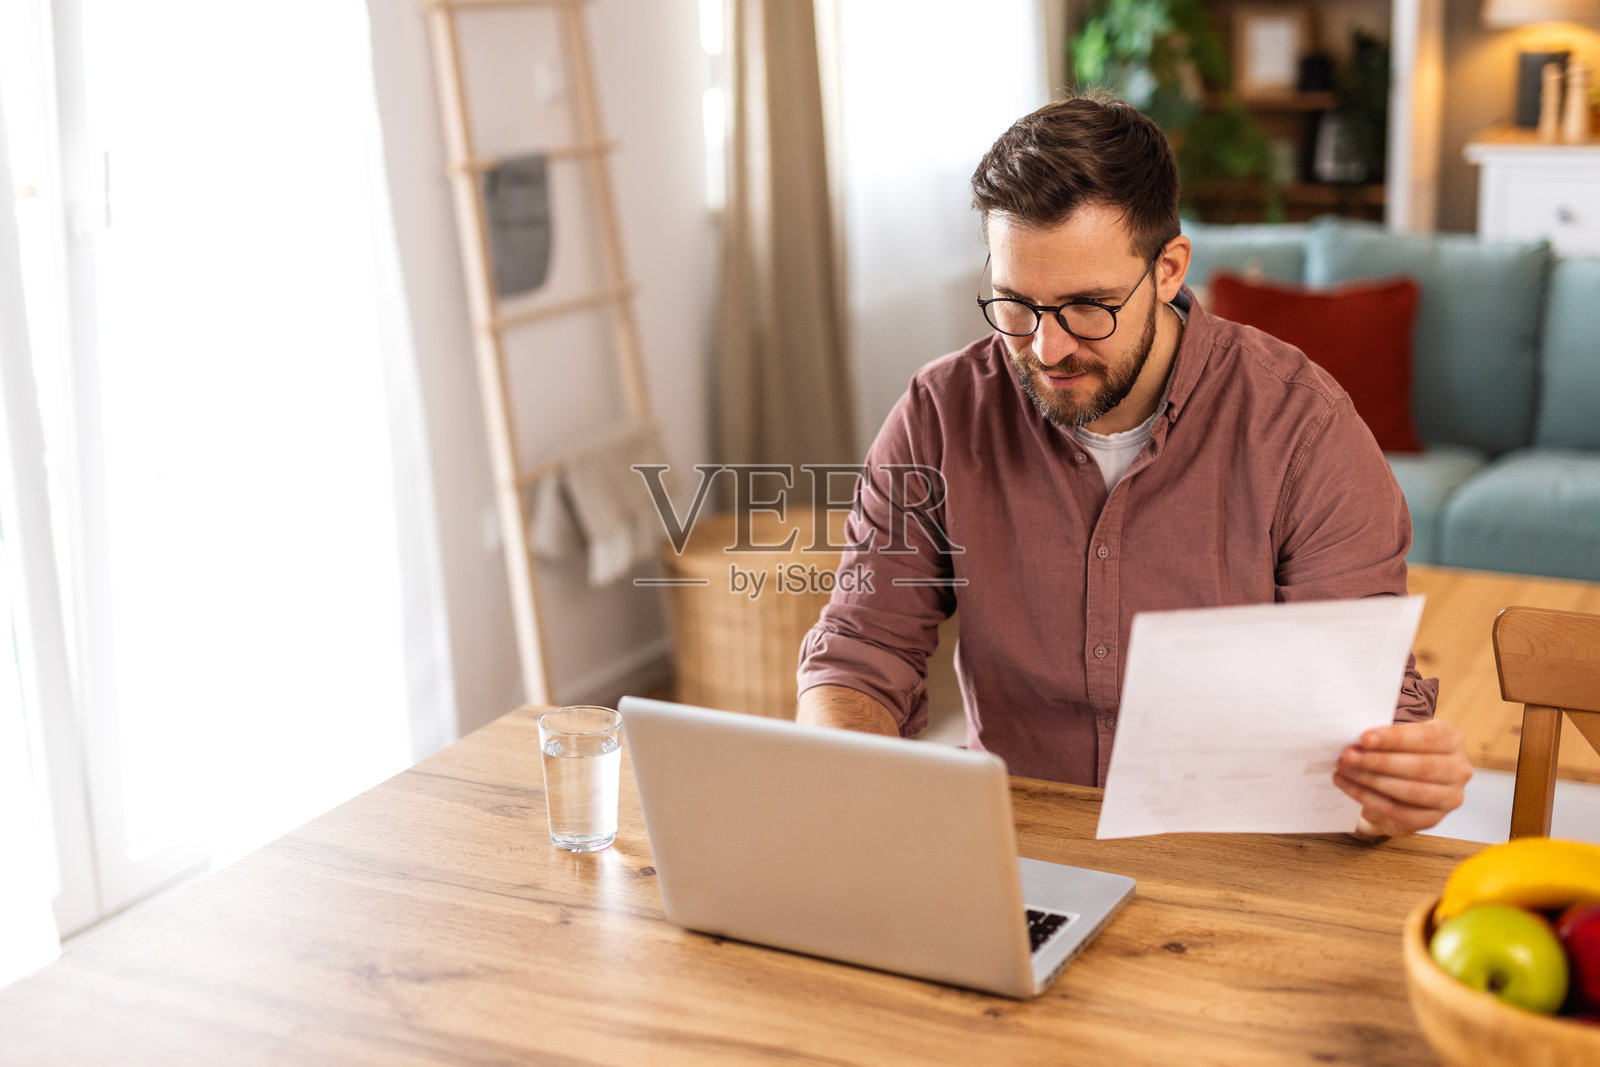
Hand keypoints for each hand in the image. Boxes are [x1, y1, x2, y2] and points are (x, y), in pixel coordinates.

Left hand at [1333, 719, 1471, 839]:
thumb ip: (1384, 735)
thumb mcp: (1397, 736)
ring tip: (1343, 770)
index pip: (1427, 737)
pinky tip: (1349, 787)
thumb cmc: (1399, 751)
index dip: (1394, 738)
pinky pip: (1400, 811)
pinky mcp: (1433, 818)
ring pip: (1410, 791)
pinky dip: (1369, 799)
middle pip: (1420, 766)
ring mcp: (1449, 797)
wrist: (1405, 782)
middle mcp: (1458, 769)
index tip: (1364, 738)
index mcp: (1452, 739)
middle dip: (1378, 761)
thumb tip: (1355, 739)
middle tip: (1347, 756)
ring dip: (1371, 780)